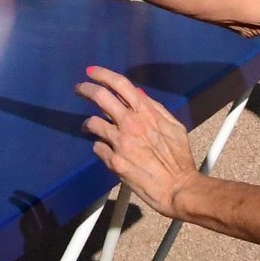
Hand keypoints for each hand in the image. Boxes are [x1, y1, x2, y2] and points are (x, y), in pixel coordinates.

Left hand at [76, 65, 200, 218]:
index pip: (121, 85)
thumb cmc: (180, 159)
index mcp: (147, 113)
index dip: (103, 74)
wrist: (178, 189)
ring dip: (88, 123)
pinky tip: (104, 149)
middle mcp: (131, 124)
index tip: (91, 71)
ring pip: (93, 123)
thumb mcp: (174, 127)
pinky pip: (97, 147)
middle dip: (86, 89)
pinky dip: (99, 146)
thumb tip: (138, 95)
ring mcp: (120, 143)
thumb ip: (155, 109)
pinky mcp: (114, 161)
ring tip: (88, 127)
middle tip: (79, 89)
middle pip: (100, 97)